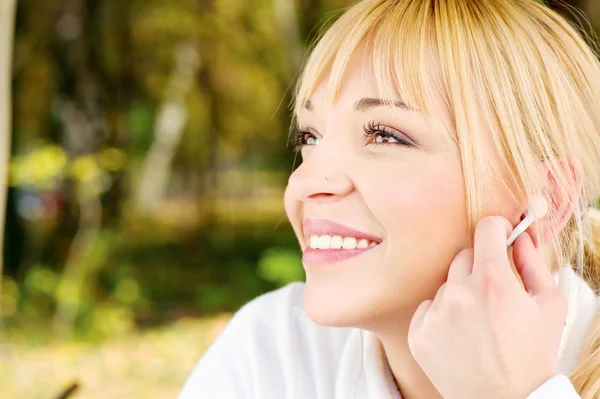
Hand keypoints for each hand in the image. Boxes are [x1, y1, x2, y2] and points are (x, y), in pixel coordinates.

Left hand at [407, 216, 567, 398]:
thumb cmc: (532, 353)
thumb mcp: (549, 305)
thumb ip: (533, 262)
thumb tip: (519, 236)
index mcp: (493, 281)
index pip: (486, 229)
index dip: (497, 229)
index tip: (500, 237)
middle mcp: (459, 293)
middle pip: (463, 256)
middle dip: (480, 267)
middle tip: (493, 294)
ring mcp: (435, 314)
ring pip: (446, 284)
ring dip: (460, 294)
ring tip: (477, 323)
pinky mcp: (418, 334)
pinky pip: (428, 308)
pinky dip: (441, 316)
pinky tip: (459, 336)